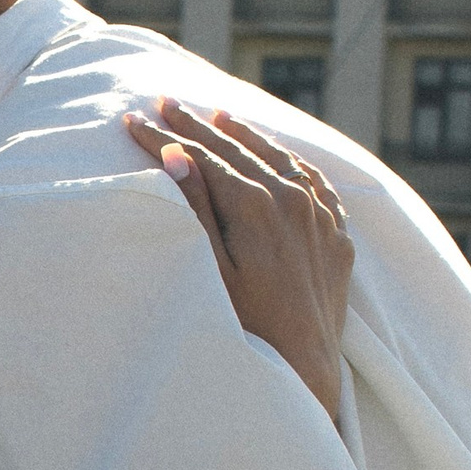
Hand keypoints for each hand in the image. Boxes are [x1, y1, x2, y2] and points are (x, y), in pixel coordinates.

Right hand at [125, 97, 353, 416]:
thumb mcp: (212, 269)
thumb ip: (197, 209)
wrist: (306, 367)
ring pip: (280, 158)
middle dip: (196, 126)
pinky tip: (282, 155)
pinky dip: (293, 161)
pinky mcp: (337, 234)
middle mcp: (293, 199)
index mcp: (256, 204)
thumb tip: (176, 157)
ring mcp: (321, 215)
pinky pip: (317, 182)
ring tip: (220, 115)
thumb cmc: (249, 327)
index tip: (132, 121)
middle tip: (166, 102)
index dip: (162, 138)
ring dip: (247, 134)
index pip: (201, 158)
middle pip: (238, 149)